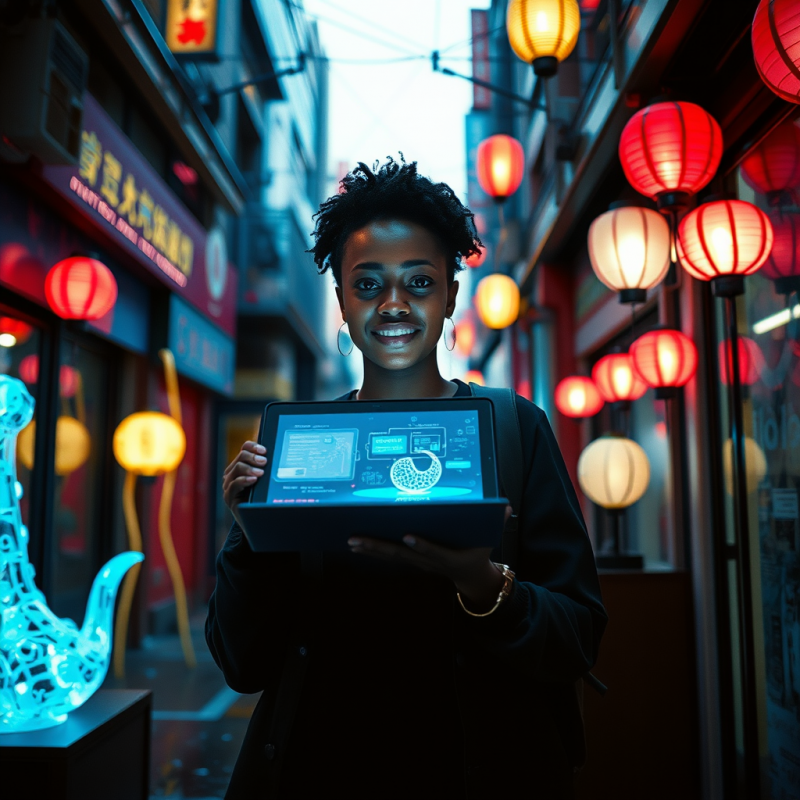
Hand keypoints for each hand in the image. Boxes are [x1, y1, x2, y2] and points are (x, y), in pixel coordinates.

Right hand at [222, 441, 266, 527]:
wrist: (258, 520)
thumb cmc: (264, 498)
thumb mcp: (267, 481)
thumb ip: (268, 469)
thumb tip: (279, 455)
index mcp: (243, 465)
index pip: (245, 449)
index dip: (253, 446)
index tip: (265, 451)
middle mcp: (234, 473)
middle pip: (241, 456)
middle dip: (253, 457)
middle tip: (265, 462)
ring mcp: (229, 485)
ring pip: (237, 468)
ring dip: (249, 468)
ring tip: (261, 473)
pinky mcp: (228, 497)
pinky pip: (233, 485)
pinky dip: (244, 480)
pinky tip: (253, 480)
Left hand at [347, 534, 504, 612]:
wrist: (469, 576)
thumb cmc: (476, 553)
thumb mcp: (488, 539)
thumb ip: (495, 521)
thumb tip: (504, 507)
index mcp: (448, 557)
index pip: (434, 551)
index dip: (421, 545)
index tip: (407, 536)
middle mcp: (428, 562)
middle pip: (401, 554)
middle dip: (378, 547)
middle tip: (358, 538)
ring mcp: (417, 563)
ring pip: (391, 556)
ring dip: (370, 549)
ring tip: (351, 541)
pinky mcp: (411, 561)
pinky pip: (389, 556)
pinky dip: (372, 551)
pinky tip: (356, 545)